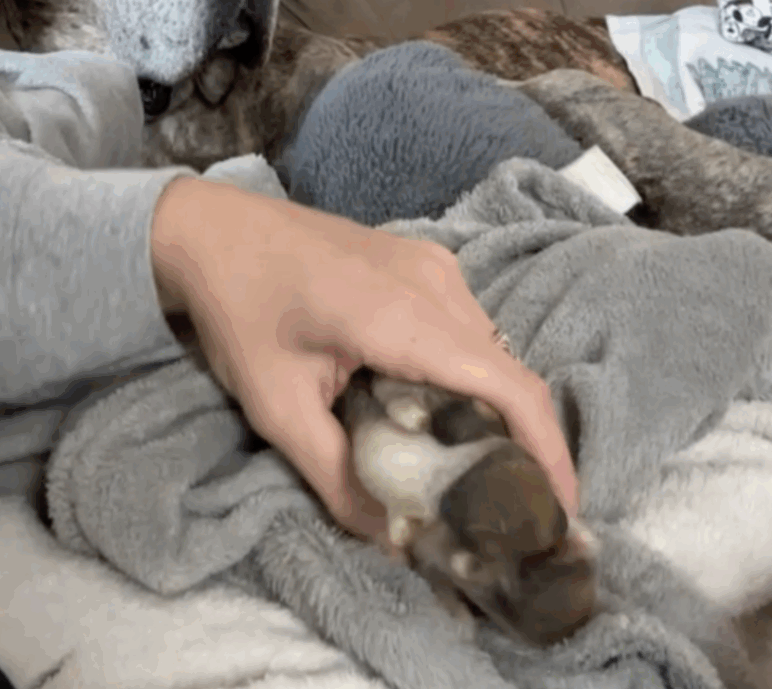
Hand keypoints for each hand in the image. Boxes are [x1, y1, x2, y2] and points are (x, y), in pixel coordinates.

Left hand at [150, 176, 577, 540]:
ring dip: (490, 406)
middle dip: (519, 442)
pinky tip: (433, 405)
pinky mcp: (420, 258)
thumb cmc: (239, 310)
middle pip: (507, 372)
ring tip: (468, 463)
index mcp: (407, 316)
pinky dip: (465, 371)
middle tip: (502, 505)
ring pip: (489, 347)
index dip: (548, 453)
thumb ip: (335, 477)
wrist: (212, 230)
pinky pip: (465, 323)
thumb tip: (387, 541)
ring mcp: (432, 262)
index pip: (510, 387)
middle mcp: (438, 282)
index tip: (559, 513)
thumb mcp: (277, 405)